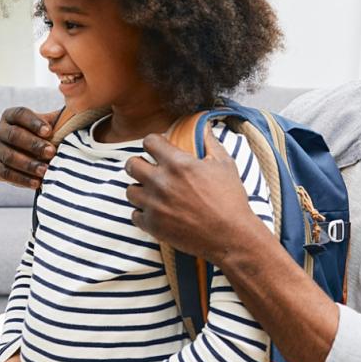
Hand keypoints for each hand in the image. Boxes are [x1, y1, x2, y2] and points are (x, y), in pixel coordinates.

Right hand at [0, 107, 60, 189]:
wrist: (34, 156)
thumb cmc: (46, 137)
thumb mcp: (53, 124)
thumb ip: (62, 117)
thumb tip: (78, 107)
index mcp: (11, 115)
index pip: (20, 114)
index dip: (34, 122)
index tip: (49, 131)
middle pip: (13, 135)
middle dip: (33, 145)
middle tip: (51, 152)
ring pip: (8, 156)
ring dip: (28, 164)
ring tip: (45, 170)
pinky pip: (5, 173)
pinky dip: (21, 179)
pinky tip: (36, 183)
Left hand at [126, 131, 264, 265]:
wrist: (231, 236)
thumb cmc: (230, 199)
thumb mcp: (225, 164)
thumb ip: (210, 141)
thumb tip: (203, 124)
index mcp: (177, 163)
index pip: (149, 141)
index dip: (154, 143)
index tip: (158, 149)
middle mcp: (161, 182)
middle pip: (131, 164)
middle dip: (139, 164)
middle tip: (149, 170)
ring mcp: (154, 205)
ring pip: (130, 190)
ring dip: (140, 189)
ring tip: (153, 193)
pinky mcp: (153, 226)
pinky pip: (134, 215)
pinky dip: (143, 213)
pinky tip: (156, 212)